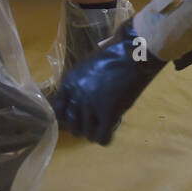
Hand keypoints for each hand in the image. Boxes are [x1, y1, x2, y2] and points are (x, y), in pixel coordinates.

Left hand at [52, 24, 164, 144]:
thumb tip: (86, 95)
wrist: (133, 54)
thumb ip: (83, 82)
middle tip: (93, 123)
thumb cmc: (115, 53)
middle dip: (82, 127)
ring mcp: (91, 107)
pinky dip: (106, 137)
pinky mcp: (108, 114)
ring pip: (87, 134)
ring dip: (95, 133)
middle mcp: (76, 96)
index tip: (77, 118)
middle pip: (72, 126)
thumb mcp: (90, 65)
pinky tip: (111, 130)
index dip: (68, 117)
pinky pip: (102, 137)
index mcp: (69, 83)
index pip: (59, 110)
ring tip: (104, 126)